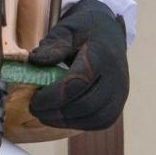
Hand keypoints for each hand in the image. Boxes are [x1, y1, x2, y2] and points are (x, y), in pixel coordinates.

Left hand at [26, 0, 128, 130]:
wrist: (109, 32)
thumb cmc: (85, 31)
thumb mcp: (66, 30)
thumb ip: (52, 46)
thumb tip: (35, 62)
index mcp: (102, 55)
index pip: (79, 82)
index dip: (54, 96)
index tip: (33, 100)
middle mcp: (116, 76)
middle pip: (88, 105)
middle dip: (58, 113)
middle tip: (35, 110)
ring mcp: (121, 91)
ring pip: (97, 117)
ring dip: (69, 122)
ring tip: (47, 117)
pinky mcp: (120, 101)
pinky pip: (103, 121)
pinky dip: (82, 124)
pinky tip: (64, 119)